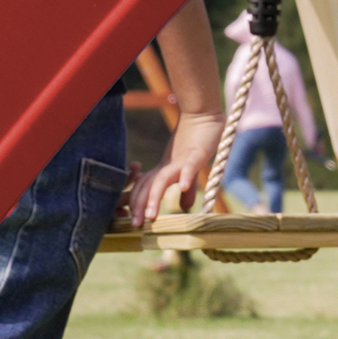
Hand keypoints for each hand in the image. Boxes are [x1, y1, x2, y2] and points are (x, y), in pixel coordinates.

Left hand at [129, 107, 225, 226]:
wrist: (203, 114)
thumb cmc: (197, 141)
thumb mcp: (190, 170)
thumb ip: (187, 190)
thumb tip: (185, 208)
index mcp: (164, 170)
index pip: (145, 188)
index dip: (138, 204)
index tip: (134, 223)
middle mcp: (168, 166)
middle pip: (149, 186)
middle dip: (140, 205)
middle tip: (134, 224)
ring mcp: (181, 160)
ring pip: (163, 180)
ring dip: (155, 197)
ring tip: (151, 215)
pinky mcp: (196, 153)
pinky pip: (189, 166)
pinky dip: (186, 176)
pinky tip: (184, 188)